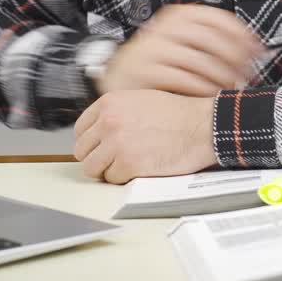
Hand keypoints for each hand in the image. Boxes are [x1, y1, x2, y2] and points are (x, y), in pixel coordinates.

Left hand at [72, 90, 217, 183]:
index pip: (80, 129)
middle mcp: (108, 122)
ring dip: (107, 170)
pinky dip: (123, 178)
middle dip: (96, 157)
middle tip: (113, 159)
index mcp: (109, 103)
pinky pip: (112, 179)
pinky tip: (139, 168)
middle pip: (82, 151)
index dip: (91, 142)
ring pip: (92, 168)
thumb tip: (99, 130)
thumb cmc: (178, 114)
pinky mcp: (128, 164)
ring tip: (125, 165)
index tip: (99, 147)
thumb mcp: (139, 100)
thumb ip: (116, 113)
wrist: (201, 126)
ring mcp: (117, 144)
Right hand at [98, 4, 265, 96]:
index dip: (243, 35)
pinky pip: (183, 80)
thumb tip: (257, 49)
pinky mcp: (145, 70)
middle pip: (212, 41)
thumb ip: (213, 42)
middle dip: (235, 61)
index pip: (219, 19)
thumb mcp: (184, 42)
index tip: (258, 51)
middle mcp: (165, 27)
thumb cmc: (159, 61)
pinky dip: (202, 89)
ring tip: (230, 89)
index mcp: (179, 15)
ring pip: (200, 62)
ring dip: (221, 78)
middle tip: (247, 76)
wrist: (118, 75)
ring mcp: (153, 48)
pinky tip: (209, 95)